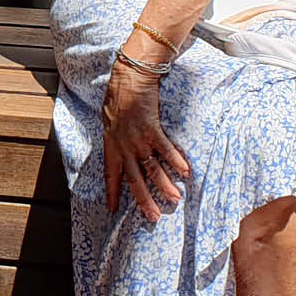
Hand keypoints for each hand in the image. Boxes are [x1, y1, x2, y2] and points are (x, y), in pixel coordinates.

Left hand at [102, 61, 190, 220]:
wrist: (128, 78)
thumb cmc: (118, 98)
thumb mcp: (110, 122)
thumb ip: (116, 140)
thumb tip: (121, 153)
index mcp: (111, 144)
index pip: (110, 174)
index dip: (112, 193)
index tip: (112, 210)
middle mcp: (123, 145)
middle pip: (133, 178)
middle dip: (143, 199)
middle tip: (153, 217)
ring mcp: (137, 138)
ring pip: (151, 167)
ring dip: (164, 185)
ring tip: (174, 200)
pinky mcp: (151, 128)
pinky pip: (164, 148)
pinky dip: (175, 160)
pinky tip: (185, 172)